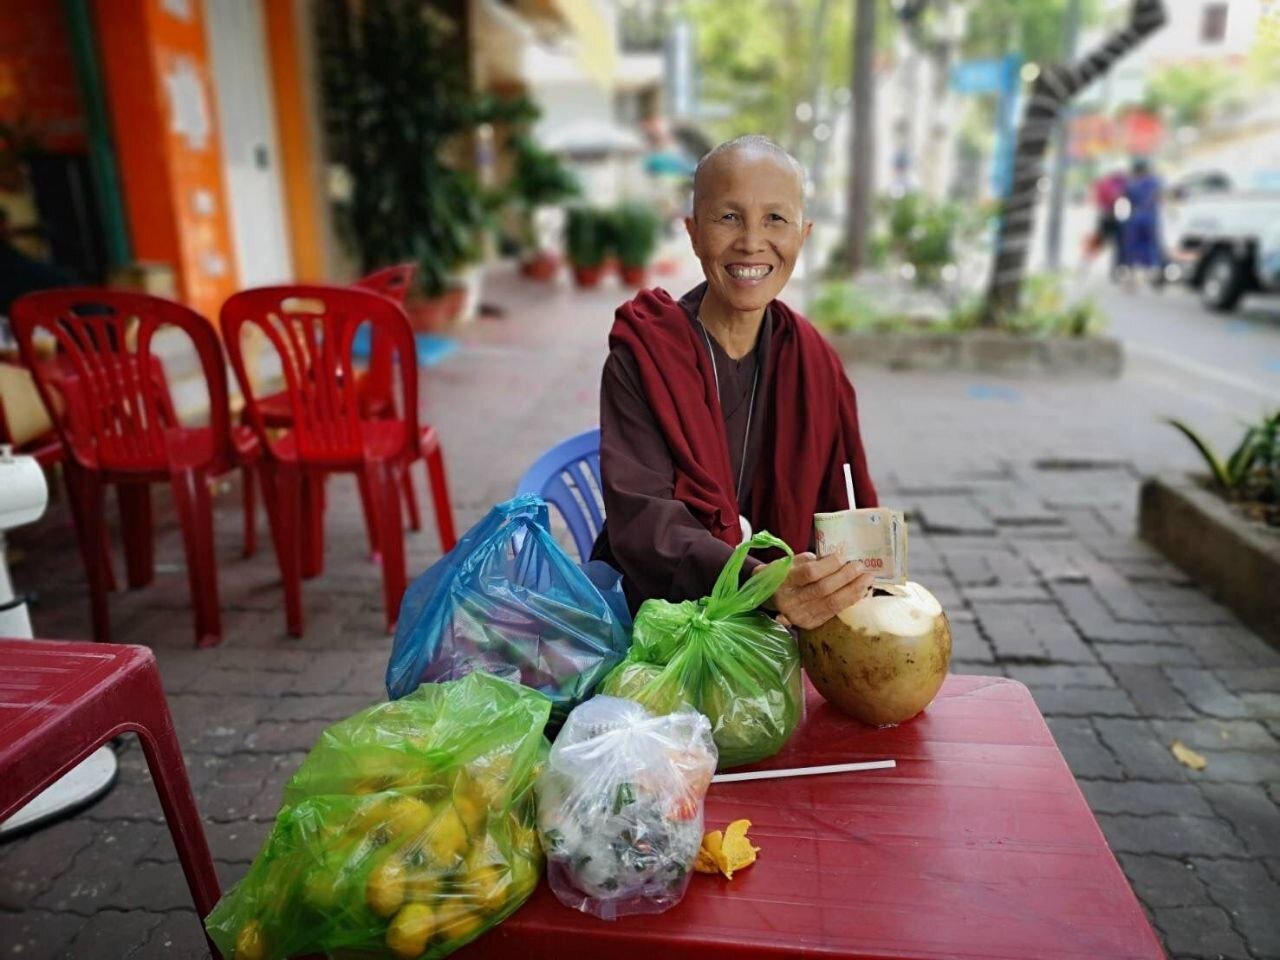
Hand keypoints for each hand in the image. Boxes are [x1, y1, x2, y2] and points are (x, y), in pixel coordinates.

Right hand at [756, 552, 874, 629]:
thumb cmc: (782, 574)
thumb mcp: (789, 562)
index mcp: (783, 581)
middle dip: (846, 577)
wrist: (768, 598)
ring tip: (867, 579)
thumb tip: (837, 559)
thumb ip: (810, 560)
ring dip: (853, 590)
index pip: (809, 573)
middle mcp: (790, 601)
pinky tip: (860, 592)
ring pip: (832, 603)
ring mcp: (799, 616)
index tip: (843, 556)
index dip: (829, 565)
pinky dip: (849, 601)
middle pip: (823, 589)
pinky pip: (833, 612)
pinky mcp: (809, 624)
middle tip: (860, 566)